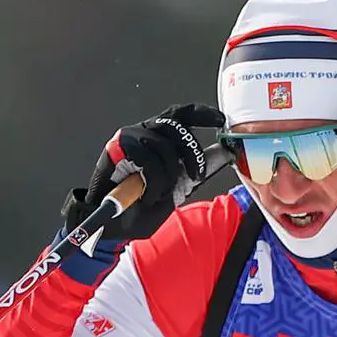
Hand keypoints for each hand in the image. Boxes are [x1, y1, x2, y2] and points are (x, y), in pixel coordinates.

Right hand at [64, 103, 232, 238]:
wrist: (110, 224)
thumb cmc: (141, 206)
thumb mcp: (179, 187)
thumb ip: (199, 169)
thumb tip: (226, 152)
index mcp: (159, 138)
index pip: (182, 114)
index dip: (202, 113)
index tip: (220, 120)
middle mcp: (144, 132)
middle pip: (178, 127)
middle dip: (193, 153)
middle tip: (197, 175)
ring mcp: (129, 138)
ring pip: (164, 145)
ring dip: (169, 176)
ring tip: (160, 194)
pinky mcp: (116, 148)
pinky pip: (148, 160)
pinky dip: (154, 183)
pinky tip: (147, 195)